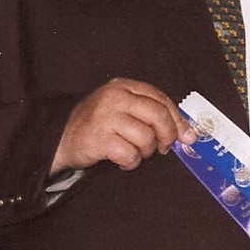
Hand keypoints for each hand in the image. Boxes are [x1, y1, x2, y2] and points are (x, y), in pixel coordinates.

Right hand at [51, 79, 186, 173]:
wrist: (60, 138)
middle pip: (159, 116)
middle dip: (167, 136)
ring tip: (132, 151)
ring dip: (145, 152)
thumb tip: (188, 135)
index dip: (178, 120)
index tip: (186, 137)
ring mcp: (106, 117)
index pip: (161, 99)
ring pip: (146, 138)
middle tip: (162, 148)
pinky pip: (130, 154)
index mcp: (123, 86)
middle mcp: (115, 97)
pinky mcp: (100, 138)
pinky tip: (121, 159)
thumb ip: (151, 116)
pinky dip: (130, 162)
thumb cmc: (97, 126)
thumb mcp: (123, 111)